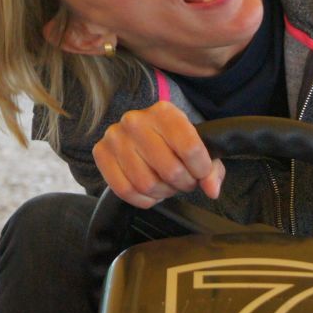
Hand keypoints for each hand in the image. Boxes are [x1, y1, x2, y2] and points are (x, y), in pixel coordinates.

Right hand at [92, 100, 225, 208]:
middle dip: (183, 184)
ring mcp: (115, 136)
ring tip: (167, 185)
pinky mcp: (100, 153)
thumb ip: (211, 169)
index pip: (190, 148)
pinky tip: (150, 193)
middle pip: (170, 169)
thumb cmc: (173, 143)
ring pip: (146, 184)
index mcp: (164, 112)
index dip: (202, 169)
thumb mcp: (198, 148)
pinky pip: (124, 190)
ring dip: (163, 193)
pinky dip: (143, 200)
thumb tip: (211, 189)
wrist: (142, 135)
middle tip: (183, 181)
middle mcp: (136, 120)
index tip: (202, 173)